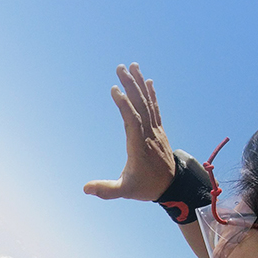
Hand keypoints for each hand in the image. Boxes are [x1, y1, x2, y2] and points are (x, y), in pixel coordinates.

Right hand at [84, 63, 175, 201]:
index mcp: (139, 146)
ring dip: (140, 84)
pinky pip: (154, 108)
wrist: (172, 186)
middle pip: (140, 106)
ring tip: (133, 66)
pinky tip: (147, 81)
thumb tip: (85, 189)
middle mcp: (148, 135)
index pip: (132, 121)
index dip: (124, 104)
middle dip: (130, 86)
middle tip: (121, 68)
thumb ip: (106, 190)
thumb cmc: (146, 187)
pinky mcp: (158, 130)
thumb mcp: (125, 191)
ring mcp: (155, 131)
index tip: (114, 89)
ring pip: (147, 103)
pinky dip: (151, 94)